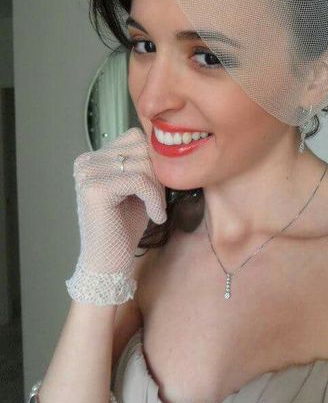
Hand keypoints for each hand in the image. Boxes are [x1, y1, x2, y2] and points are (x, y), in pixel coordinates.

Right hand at [65, 127, 166, 304]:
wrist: (109, 264)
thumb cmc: (124, 227)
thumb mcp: (137, 187)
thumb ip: (144, 163)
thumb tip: (165, 144)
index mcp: (93, 157)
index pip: (135, 137)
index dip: (154, 161)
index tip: (157, 189)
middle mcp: (86, 161)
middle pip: (140, 147)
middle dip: (157, 174)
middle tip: (158, 201)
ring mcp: (87, 173)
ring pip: (143, 164)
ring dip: (158, 189)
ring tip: (156, 210)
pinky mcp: (95, 189)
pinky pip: (140, 180)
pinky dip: (155, 199)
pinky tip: (156, 217)